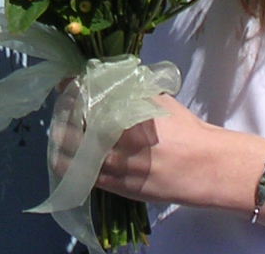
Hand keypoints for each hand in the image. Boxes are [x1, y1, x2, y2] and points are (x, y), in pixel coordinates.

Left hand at [50, 82, 231, 208]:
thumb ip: (132, 91)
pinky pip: (87, 177)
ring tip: (57, 132)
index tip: (66, 83)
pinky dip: (71, 167)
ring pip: (77, 153)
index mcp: (129, 114)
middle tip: (62, 107)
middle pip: (78, 124)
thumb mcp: (159, 101)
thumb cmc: (186, 130)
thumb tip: (107, 78)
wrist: (207, 167)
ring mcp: (119, 166)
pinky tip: (63, 159)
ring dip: (63, 141)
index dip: (73, 87)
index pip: (90, 96)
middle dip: (65, 114)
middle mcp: (121, 140)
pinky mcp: (120, 187)